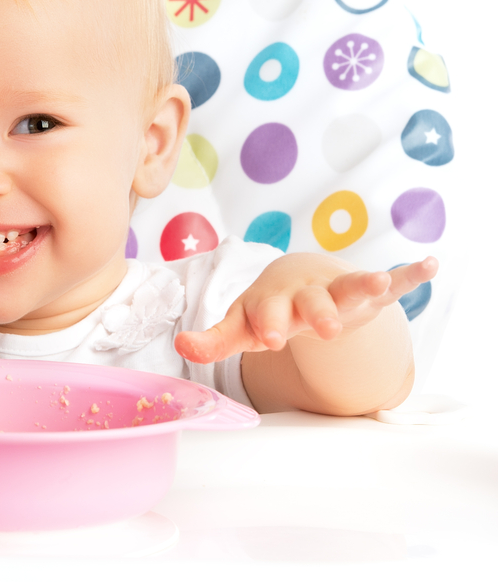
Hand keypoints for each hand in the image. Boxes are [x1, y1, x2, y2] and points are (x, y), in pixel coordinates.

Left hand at [174, 253, 438, 363]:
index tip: (266, 338)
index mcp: (274, 304)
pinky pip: (392, 283)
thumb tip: (182, 345)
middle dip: (318, 314)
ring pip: (350, 287)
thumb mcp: (241, 327)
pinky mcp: (365, 292)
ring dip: (364, 283)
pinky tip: (428, 264)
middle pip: (312, 304)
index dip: (266, 325)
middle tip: (324, 329)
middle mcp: (306, 295)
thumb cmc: (267, 311)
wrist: (294, 280)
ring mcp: (337, 291)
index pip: (268, 314)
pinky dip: (410, 274)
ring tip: (379, 279)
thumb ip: (214, 340)